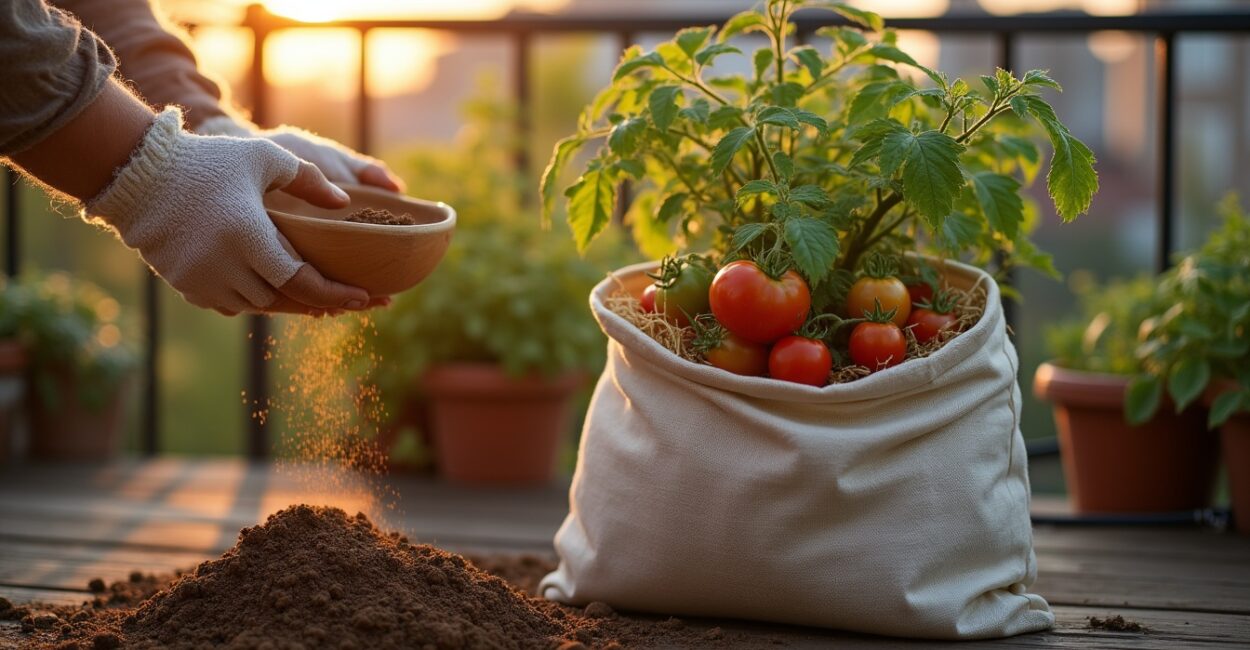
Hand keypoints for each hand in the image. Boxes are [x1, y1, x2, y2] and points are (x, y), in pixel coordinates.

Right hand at [87, 107, 377, 315]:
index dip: (336, 293)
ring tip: (323, 296)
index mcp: (248, 235)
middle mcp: (225, 266)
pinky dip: (257, 298)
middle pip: (285, 299)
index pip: (301, 279)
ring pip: (260, 305)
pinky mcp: (187, 286)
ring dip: (290, 302)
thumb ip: (308, 180)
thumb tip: (344, 205)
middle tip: (356, 301)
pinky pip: (232, 304)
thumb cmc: (208, 162)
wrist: (138, 177)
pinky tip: (279, 290)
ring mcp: (203, 280)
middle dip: (322, 301)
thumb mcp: (264, 158)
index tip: (365, 296)